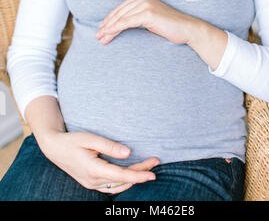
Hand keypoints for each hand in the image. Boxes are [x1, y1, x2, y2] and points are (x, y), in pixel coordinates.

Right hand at [40, 130, 159, 193]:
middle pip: (123, 181)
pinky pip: (111, 187)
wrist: (55, 148)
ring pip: (118, 186)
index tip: (153, 174)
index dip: (138, 175)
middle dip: (140, 173)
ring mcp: (91, 184)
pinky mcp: (91, 183)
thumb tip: (128, 153)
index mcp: (93, 169)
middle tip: (156, 162)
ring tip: (148, 168)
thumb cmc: (72, 140)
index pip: (121, 176)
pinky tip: (132, 175)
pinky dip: (124, 182)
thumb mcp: (90, 138)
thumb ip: (109, 146)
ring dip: (134, 178)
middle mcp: (93, 181)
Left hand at [95, 0, 193, 44]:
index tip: (102, 29)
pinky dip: (115, 29)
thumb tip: (121, 26)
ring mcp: (145, 4)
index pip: (121, 8)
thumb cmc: (169, 26)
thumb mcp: (149, 20)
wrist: (186, 29)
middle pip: (119, 13)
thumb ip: (136, 18)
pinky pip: (126, 22)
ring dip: (109, 29)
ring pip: (120, 18)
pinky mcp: (147, 13)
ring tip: (101, 38)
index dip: (110, 19)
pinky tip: (108, 35)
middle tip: (98, 36)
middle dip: (107, 25)